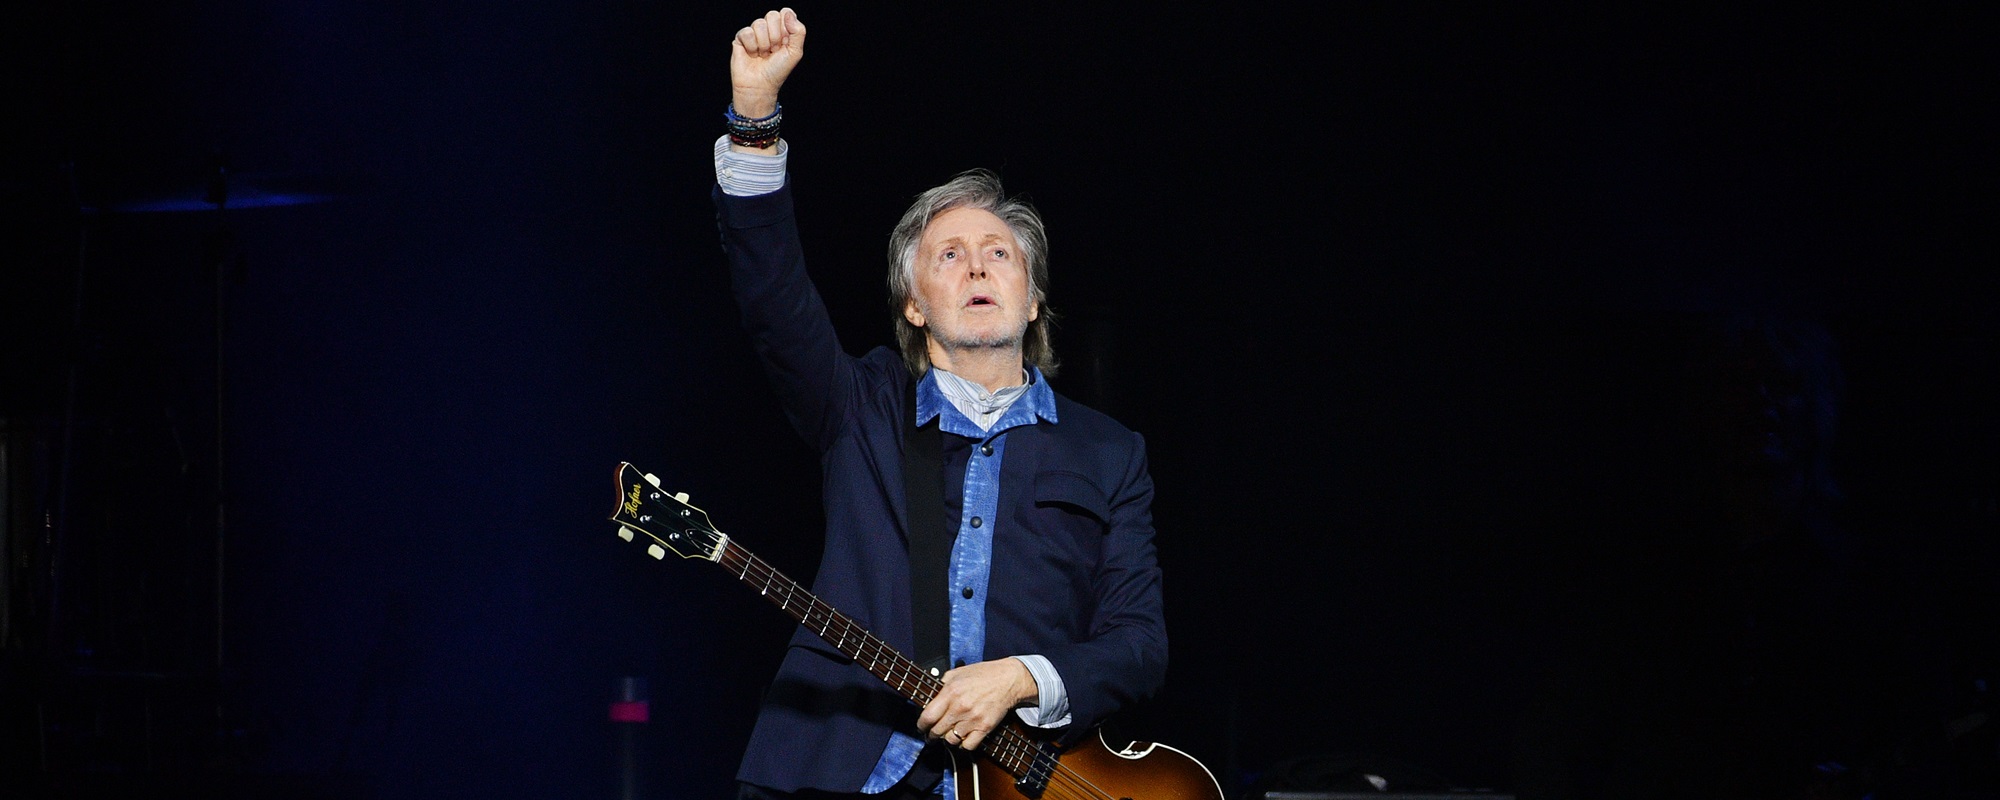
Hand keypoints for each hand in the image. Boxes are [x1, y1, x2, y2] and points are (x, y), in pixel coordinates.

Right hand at [729, 8, 805, 117]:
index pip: (785, 13)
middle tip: (773, 51)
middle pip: (772, 15)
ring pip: (759, 24)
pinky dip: (751, 47)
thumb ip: (798, 31)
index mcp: (783, 30)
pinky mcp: (740, 38)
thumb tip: (788, 13)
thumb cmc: (777, 71)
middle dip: (774, 37)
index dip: (785, 27)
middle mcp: (768, 29)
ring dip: (763, 44)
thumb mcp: (795, 52)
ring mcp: (754, 32)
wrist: (760, 86)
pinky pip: (747, 32)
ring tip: (762, 55)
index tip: (784, 43)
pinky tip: (752, 55)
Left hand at [915, 658, 1038, 750]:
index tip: (921, 727)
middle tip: (931, 735)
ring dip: (947, 739)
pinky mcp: (984, 727)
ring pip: (950, 740)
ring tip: (948, 735)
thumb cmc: (983, 674)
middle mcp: (960, 707)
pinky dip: (962, 744)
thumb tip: (929, 696)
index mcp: (950, 692)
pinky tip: (962, 738)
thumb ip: (942, 684)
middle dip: (931, 735)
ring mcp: (973, 719)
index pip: (927, 717)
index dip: (921, 725)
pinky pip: (967, 745)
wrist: (1008, 680)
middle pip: (937, 731)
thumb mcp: (957, 673)